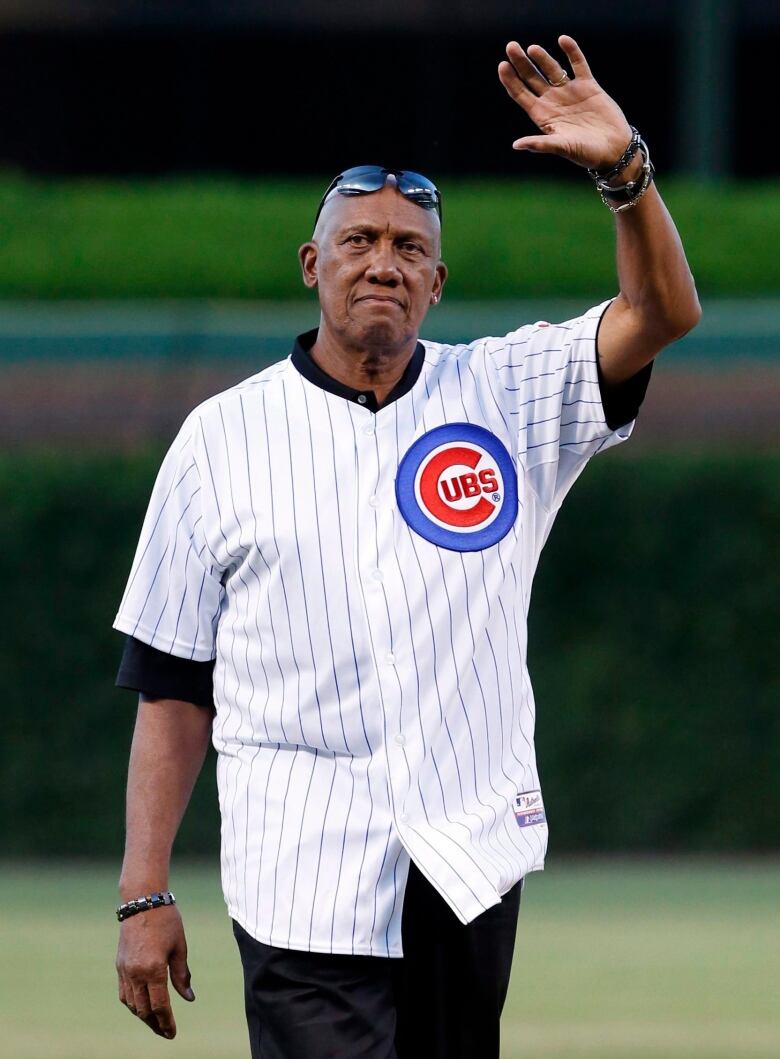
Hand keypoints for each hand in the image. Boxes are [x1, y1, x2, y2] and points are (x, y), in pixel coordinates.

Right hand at [116, 905, 194, 1039]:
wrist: (142, 901)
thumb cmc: (167, 920)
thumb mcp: (180, 946)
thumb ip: (182, 975)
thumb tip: (189, 999)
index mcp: (154, 968)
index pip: (160, 1005)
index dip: (167, 1022)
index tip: (172, 1033)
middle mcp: (136, 972)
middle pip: (144, 1010)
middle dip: (155, 1024)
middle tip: (166, 1032)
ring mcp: (125, 970)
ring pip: (132, 1004)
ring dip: (143, 1016)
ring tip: (156, 1022)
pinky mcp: (119, 965)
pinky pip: (124, 993)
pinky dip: (133, 1004)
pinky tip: (142, 1006)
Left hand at [498, 36, 632, 171]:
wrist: (614, 149)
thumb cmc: (586, 153)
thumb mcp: (562, 147)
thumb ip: (541, 144)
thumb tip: (516, 145)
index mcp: (543, 116)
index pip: (521, 94)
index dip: (511, 81)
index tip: (503, 66)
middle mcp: (553, 101)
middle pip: (532, 78)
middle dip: (521, 63)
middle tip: (511, 47)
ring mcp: (569, 92)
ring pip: (552, 69)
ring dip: (542, 57)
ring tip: (532, 48)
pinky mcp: (588, 86)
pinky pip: (578, 64)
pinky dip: (572, 52)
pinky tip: (563, 40)